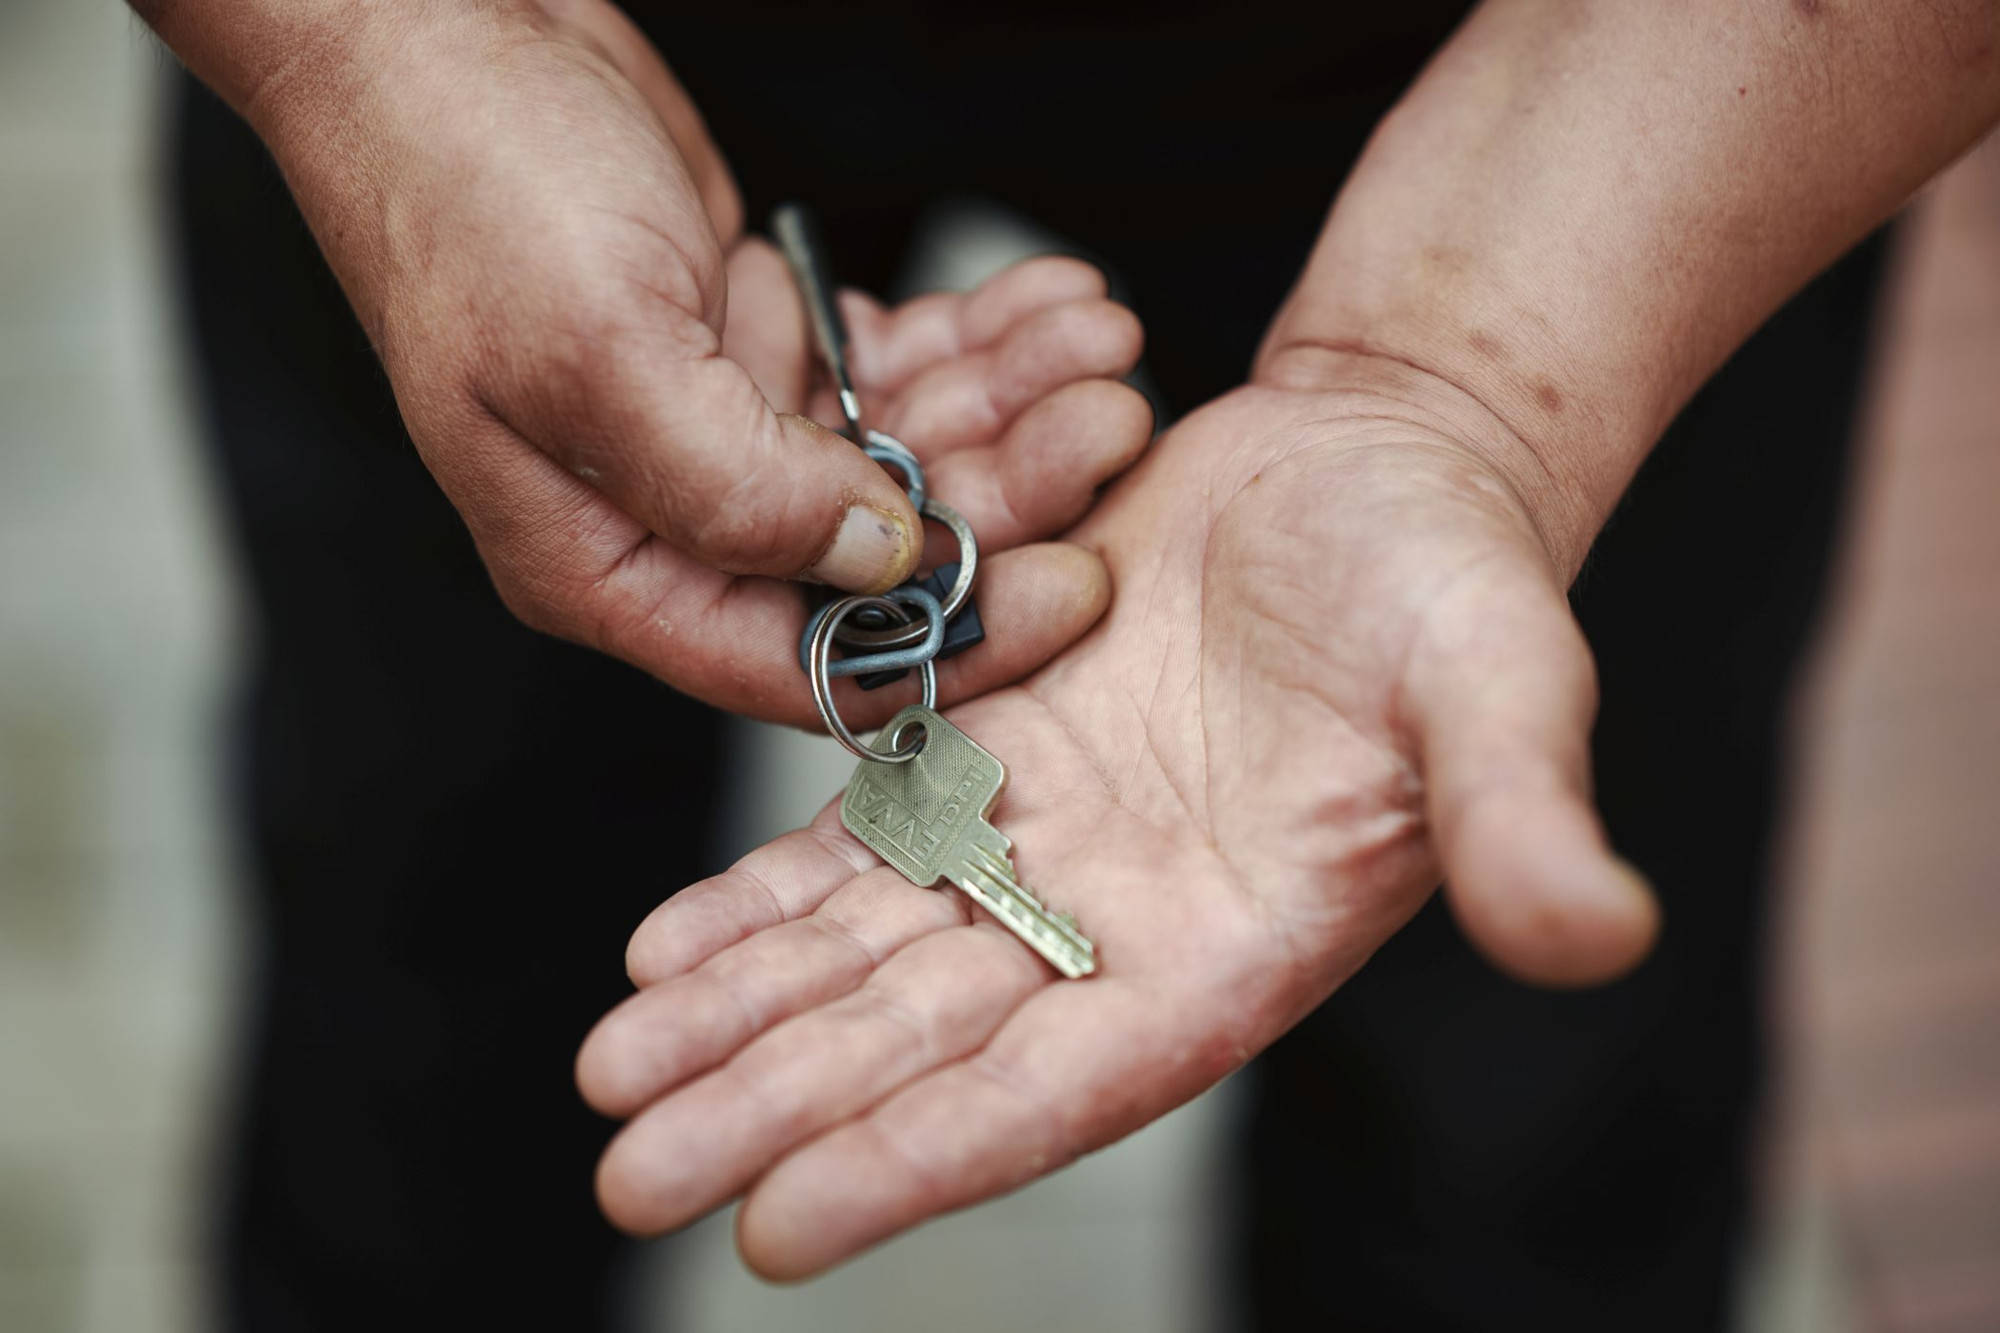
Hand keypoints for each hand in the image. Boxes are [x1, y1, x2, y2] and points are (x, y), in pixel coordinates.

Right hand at [222, 0, 1147, 719]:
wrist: (435, 30)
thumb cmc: (469, 189)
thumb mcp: (598, 357)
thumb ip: (738, 493)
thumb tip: (878, 568)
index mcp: (608, 567)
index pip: (799, 664)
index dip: (947, 644)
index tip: (1072, 590)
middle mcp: (672, 520)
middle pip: (877, 562)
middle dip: (1008, 495)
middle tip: (1110, 423)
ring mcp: (722, 434)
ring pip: (904, 462)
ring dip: (1010, 404)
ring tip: (1100, 337)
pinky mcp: (759, 351)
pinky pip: (894, 374)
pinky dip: (970, 342)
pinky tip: (1046, 303)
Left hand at [576, 352, 1661, 1274]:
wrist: (1377, 463)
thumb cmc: (1456, 575)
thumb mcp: (1506, 679)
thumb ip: (1523, 811)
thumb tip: (1591, 933)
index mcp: (1237, 949)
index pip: (1064, 1088)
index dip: (925, 1156)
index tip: (782, 1225)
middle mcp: (1122, 924)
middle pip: (924, 1040)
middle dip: (776, 1106)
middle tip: (630, 1172)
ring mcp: (1047, 840)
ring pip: (865, 951)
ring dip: (738, 1016)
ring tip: (610, 1075)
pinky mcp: (992, 748)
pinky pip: (857, 842)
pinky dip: (761, 899)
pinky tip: (660, 951)